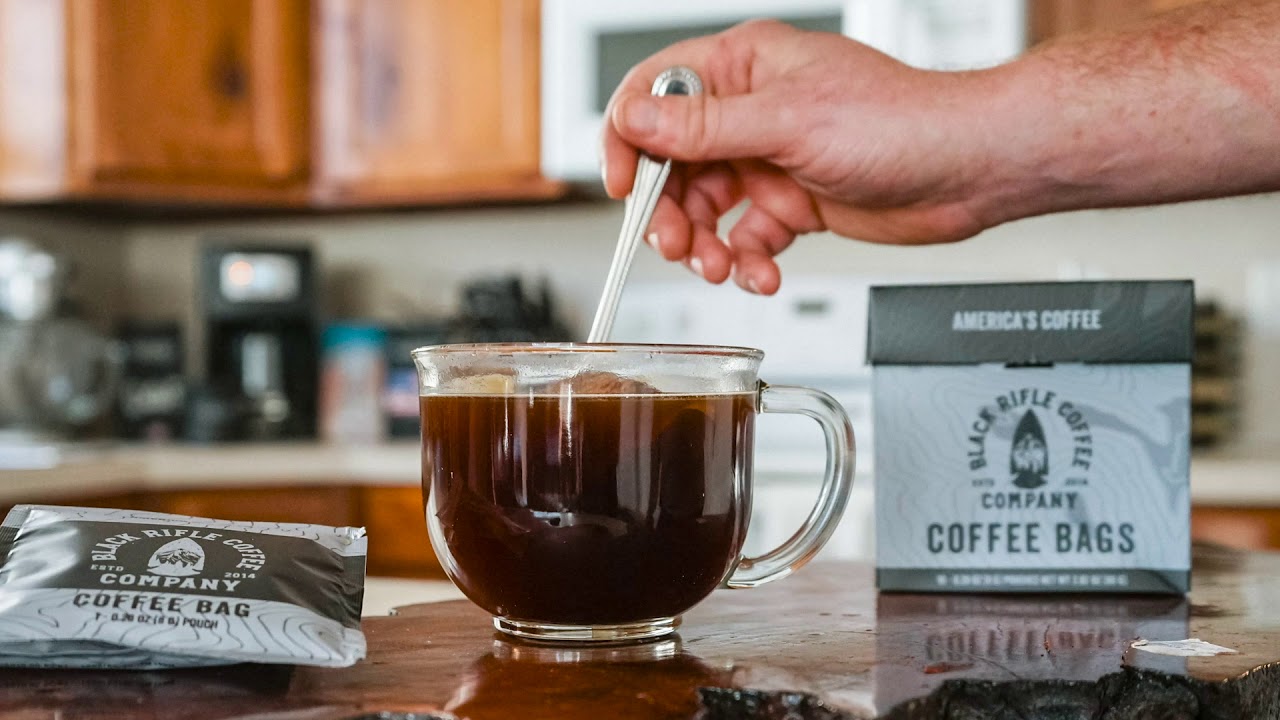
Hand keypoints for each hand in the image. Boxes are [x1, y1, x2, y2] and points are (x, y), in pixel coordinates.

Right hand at [601, 20, 1004, 294]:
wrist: (968, 171)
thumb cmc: (901, 123)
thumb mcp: (789, 122)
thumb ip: (704, 126)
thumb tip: (637, 118)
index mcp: (745, 66)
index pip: (655, 94)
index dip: (630, 140)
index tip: (625, 186)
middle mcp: (751, 110)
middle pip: (673, 162)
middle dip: (669, 209)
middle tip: (678, 243)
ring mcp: (770, 157)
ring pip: (705, 206)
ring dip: (705, 243)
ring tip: (719, 264)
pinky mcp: (791, 202)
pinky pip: (746, 236)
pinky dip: (746, 261)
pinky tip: (761, 272)